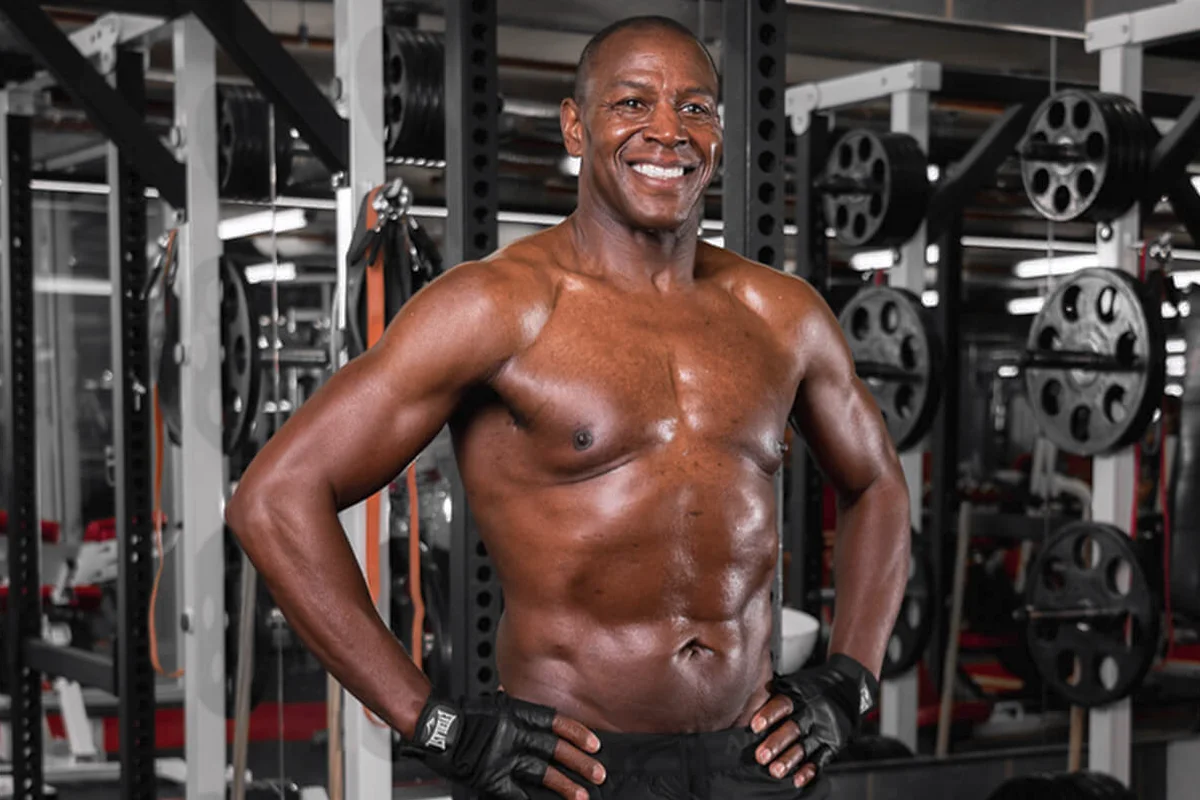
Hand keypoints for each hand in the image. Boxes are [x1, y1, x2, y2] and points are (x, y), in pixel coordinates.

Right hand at [399, 692, 606, 799]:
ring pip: (543, 773)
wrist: (437, 728)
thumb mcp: (497, 706)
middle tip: (599, 774)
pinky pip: (517, 794)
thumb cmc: (465, 717)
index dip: (577, 734)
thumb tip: (543, 722)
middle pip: (555, 749)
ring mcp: (504, 757)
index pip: (556, 722)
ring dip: (565, 786)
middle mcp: (514, 734)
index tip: (595, 744)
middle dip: (580, 763)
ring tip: (583, 796)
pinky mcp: (492, 778)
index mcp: (517, 714)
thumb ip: (520, 715)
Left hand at [749, 654, 878, 789]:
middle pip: (792, 729)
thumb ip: (775, 693)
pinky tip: (798, 779)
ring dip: (789, 760)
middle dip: (776, 743)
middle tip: (761, 756)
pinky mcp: (833, 743)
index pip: (782, 704)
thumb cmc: (814, 686)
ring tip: (775, 771)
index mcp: (799, 696)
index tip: (755, 726)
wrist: (849, 684)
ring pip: (805, 747)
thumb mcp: (796, 683)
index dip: (769, 715)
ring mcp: (823, 730)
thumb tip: (744, 700)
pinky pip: (821, 759)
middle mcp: (811, 713)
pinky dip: (809, 770)